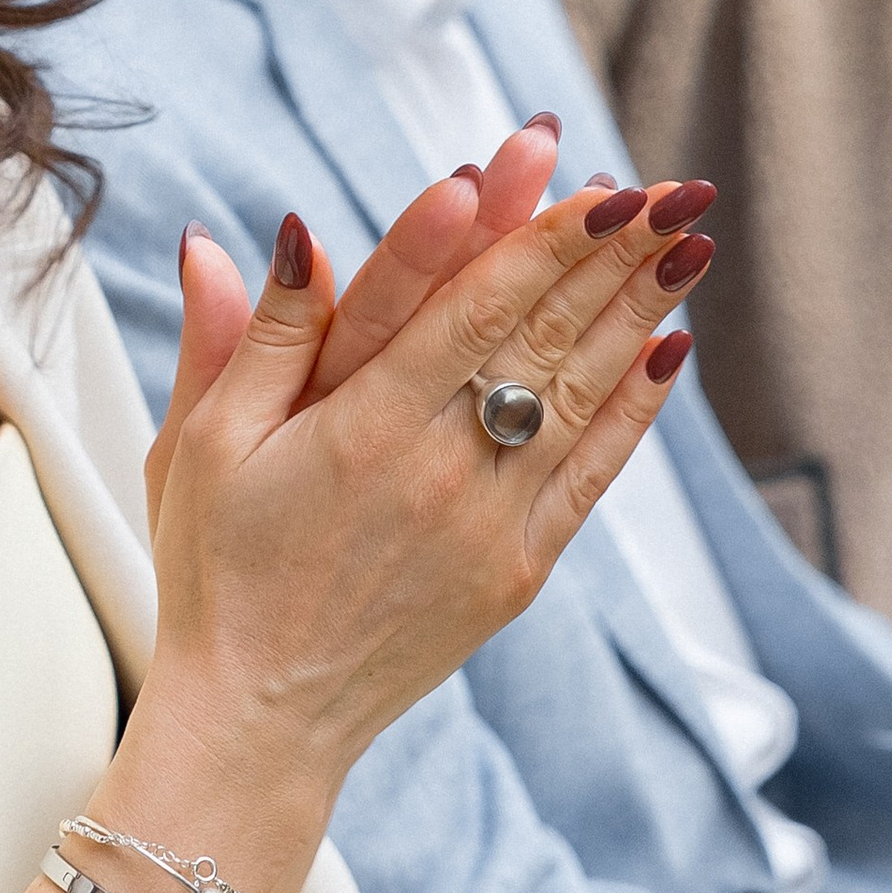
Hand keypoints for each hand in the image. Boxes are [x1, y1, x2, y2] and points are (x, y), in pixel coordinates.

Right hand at [130, 126, 704, 841]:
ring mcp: (488, 523)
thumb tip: (254, 231)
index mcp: (357, 430)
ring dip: (640, 311)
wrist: (262, 717)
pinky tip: (667, 346)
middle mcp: (437, 470)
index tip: (584, 175)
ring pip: (580, 393)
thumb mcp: (203, 444)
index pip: (467, 308)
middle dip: (609, 253)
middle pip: (540, 337)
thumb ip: (251, 335)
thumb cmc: (218, 569)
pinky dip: (634, 408)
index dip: (533, 237)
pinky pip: (592, 473)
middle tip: (666, 185)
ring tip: (688, 238)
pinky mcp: (518, 569)